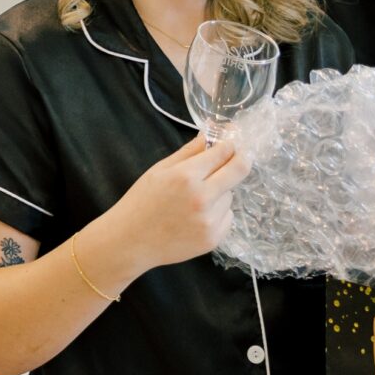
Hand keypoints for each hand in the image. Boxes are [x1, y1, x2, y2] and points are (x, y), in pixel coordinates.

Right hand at [112, 134, 249, 272]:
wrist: (133, 239)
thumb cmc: (143, 199)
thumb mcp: (160, 169)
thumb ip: (187, 152)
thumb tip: (208, 135)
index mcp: (186, 176)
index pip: (222, 153)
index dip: (230, 143)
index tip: (232, 140)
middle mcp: (202, 198)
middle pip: (238, 171)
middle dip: (241, 159)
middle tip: (240, 155)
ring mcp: (210, 221)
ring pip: (230, 195)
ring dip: (221, 191)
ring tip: (198, 197)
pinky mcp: (214, 239)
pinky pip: (227, 217)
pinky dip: (219, 212)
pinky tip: (199, 215)